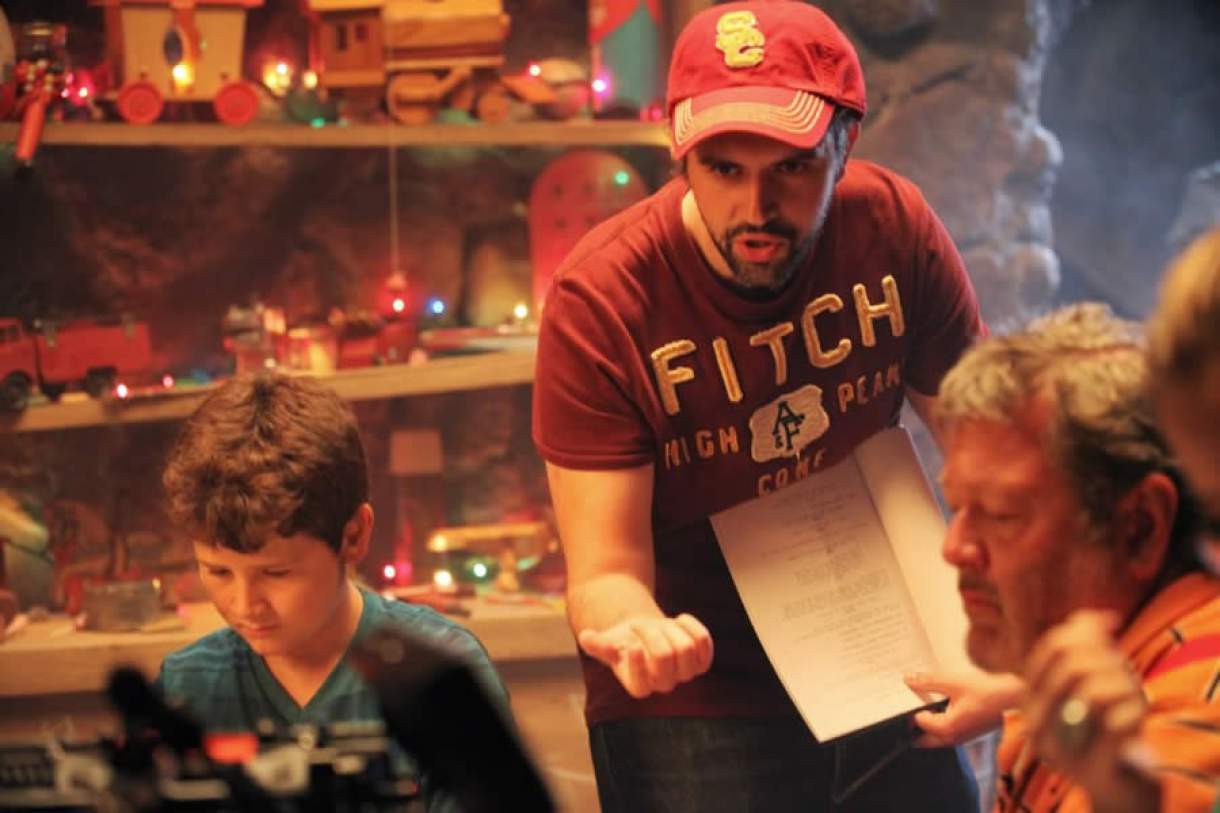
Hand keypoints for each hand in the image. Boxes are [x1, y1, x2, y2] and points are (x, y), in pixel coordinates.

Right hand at [577, 613, 712, 698]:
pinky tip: (679, 619)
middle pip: (664, 658)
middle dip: (651, 633)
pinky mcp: (700, 661)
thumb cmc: (623, 641)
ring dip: (670, 629)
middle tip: (638, 624)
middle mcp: (662, 683)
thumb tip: (586, 638)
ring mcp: (684, 673)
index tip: (631, 644)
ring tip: (660, 623)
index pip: (641, 686)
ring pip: (685, 649)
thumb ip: (597, 643)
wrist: (646, 637)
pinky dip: (692, 626)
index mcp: (637, 685)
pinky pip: (704, 643)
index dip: (637, 665)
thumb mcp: (607, 641)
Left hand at [905, 669, 1023, 746]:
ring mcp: (963, 738)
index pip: (919, 722)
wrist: (1012, 696)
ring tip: (923, 706)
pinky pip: (948, 735)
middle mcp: (954, 738)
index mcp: (947, 728)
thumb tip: (908, 679)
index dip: (912, 708)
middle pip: (925, 739)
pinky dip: (940, 725)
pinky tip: (941, 708)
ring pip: (936, 738)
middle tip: (909, 709)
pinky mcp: (969, 734)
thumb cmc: (986, 691)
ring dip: (928, 726)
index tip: (907, 697)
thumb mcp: (953, 682)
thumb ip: (928, 682)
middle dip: (915, 726)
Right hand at [1021, 609, 1151, 809]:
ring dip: (1127, 686)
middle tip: (1127, 672)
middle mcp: (1035, 723)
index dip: (1086, 631)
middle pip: (1073, 665)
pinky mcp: (1091, 768)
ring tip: (1136, 696)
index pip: (1053, 648)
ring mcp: (1060, 748)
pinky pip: (1116, 724)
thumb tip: (1097, 618)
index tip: (1112, 627)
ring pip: (1096, 691)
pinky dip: (1136, 711)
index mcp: (1029, 698)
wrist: (1119, 787)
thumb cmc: (1106, 730)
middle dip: (1110, 659)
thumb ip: (1086, 650)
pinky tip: (1138, 718)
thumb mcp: (1092, 685)